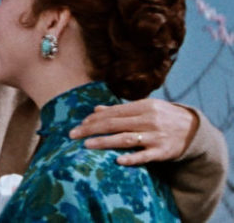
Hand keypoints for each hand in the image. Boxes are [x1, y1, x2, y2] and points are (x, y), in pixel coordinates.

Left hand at [69, 98, 198, 165]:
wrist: (195, 130)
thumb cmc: (164, 117)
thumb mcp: (146, 108)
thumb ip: (121, 110)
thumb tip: (96, 109)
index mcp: (143, 106)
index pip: (113, 112)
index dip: (94, 119)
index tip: (79, 125)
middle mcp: (148, 120)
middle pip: (114, 124)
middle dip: (91, 129)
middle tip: (73, 135)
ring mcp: (156, 136)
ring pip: (126, 139)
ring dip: (104, 142)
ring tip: (86, 145)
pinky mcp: (164, 152)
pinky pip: (146, 156)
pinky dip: (132, 158)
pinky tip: (118, 160)